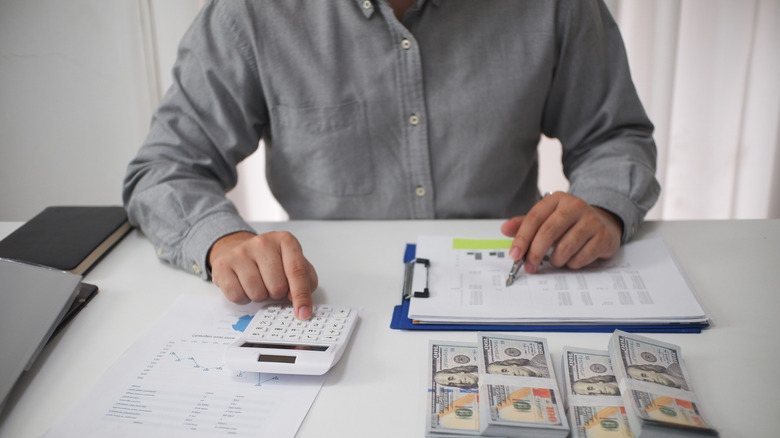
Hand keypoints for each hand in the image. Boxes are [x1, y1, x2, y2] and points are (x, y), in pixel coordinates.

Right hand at [208, 231, 317, 319]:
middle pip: (277, 286)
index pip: (297, 271)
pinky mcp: (222, 265)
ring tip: (258, 283)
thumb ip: (305, 282)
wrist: (238, 249)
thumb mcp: (294, 264)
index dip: (302, 295)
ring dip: (260, 296)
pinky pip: (237, 296)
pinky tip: (244, 285)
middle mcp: (263, 242)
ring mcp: (241, 252)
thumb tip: (301, 304)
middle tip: (272, 284)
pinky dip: (243, 298)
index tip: (304, 313)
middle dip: (277, 293)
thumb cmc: (271, 261)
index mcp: (285, 241)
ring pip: (257, 293)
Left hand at [500, 192, 621, 272]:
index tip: (514, 255)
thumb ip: (525, 224)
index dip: (522, 238)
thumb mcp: (546, 219)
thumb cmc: (568, 223)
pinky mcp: (603, 236)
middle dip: (535, 253)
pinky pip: (581, 258)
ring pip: (565, 248)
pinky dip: (572, 264)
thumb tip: (505, 229)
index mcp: (557, 199)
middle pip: (548, 232)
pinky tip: (573, 258)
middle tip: (529, 266)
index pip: (534, 218)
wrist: (602, 223)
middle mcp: (575, 206)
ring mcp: (592, 220)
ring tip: (556, 259)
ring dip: (556, 260)